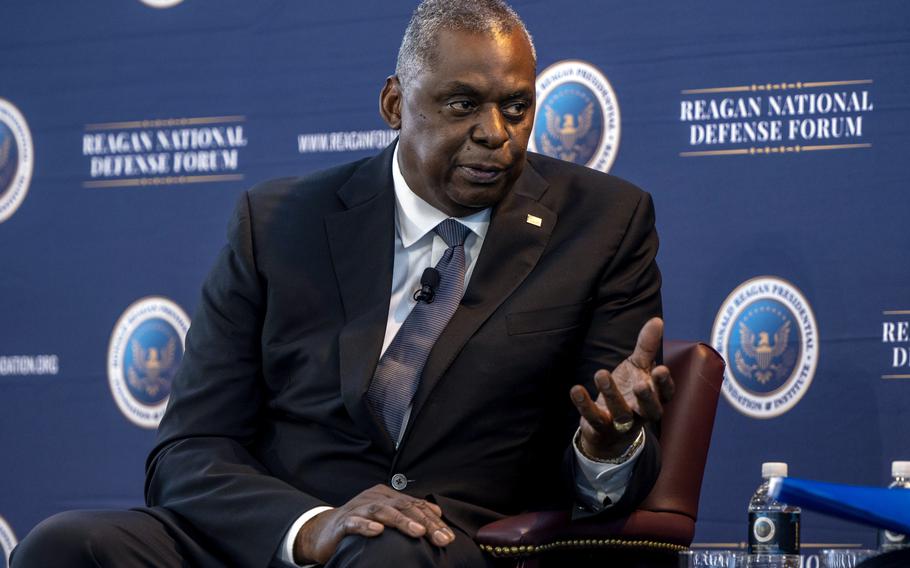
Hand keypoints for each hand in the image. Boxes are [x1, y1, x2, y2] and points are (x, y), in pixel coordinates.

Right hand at [293, 484, 454, 563]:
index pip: (414, 505)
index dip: (433, 520)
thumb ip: (409, 514)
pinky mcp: (342, 522)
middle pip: (403, 507)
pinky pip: (355, 522)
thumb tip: (437, 515)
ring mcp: (358, 509)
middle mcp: (373, 498)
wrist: (324, 531)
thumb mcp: (387, 519)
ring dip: (401, 521)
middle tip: (441, 537)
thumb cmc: (359, 525)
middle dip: (424, 522)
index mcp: (386, 496)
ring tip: (418, 532)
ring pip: (382, 511)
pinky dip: (366, 526)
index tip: (449, 536)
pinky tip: (378, 531)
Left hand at [570, 317, 674, 459]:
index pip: (665, 393)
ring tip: (601, 373)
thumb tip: (657, 320)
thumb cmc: (629, 392)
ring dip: (611, 395)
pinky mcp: (600, 428)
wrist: (609, 429)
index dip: (664, 384)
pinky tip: (576, 390)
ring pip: (621, 413)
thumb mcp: (638, 368)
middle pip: (650, 410)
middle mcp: (641, 413)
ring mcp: (621, 424)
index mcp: (654, 398)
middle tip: (640, 385)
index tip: (660, 369)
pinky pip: (593, 418)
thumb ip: (647, 347)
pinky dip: (584, 405)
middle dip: (646, 398)